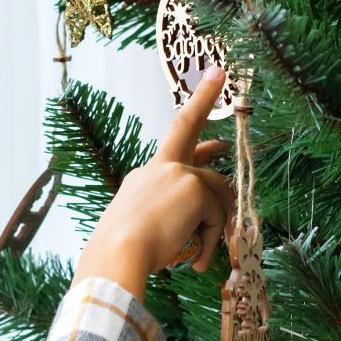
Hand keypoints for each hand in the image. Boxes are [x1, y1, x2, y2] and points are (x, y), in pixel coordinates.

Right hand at [71, 68, 235, 300]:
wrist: (117, 255)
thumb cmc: (123, 253)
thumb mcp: (145, 230)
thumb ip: (171, 219)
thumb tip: (199, 225)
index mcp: (144, 177)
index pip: (173, 139)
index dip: (196, 107)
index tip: (212, 79)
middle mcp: (159, 167)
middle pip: (195, 143)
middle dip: (207, 112)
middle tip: (224, 106)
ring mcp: (177, 173)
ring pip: (217, 193)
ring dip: (216, 225)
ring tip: (201, 257)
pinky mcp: (194, 188)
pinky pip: (218, 215)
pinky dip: (212, 239)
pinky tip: (199, 261)